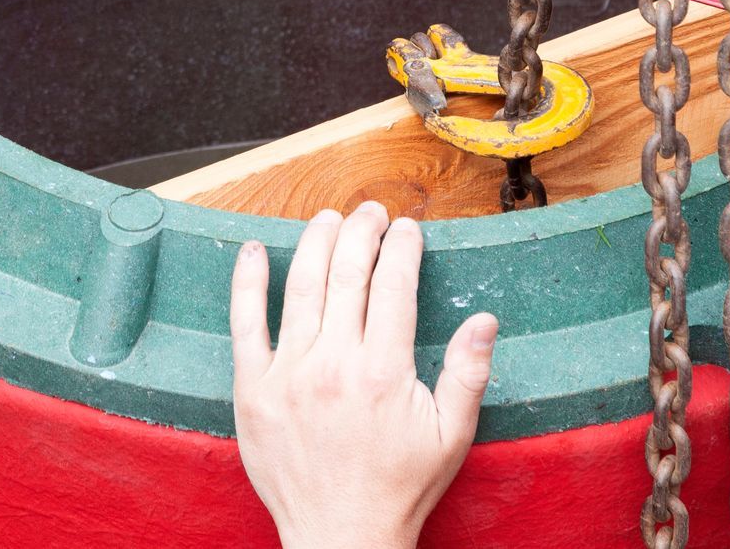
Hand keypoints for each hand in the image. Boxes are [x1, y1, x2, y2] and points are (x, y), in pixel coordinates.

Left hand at [230, 203, 496, 548]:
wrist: (340, 538)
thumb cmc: (399, 487)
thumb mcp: (451, 435)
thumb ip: (468, 373)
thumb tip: (485, 318)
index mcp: (383, 371)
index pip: (393, 284)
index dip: (401, 247)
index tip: (407, 229)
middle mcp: (333, 364)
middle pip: (347, 273)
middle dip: (363, 231)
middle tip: (372, 212)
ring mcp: (288, 374)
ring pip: (301, 287)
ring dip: (317, 242)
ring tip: (329, 219)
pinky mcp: (252, 390)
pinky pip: (244, 324)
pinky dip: (248, 282)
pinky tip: (256, 250)